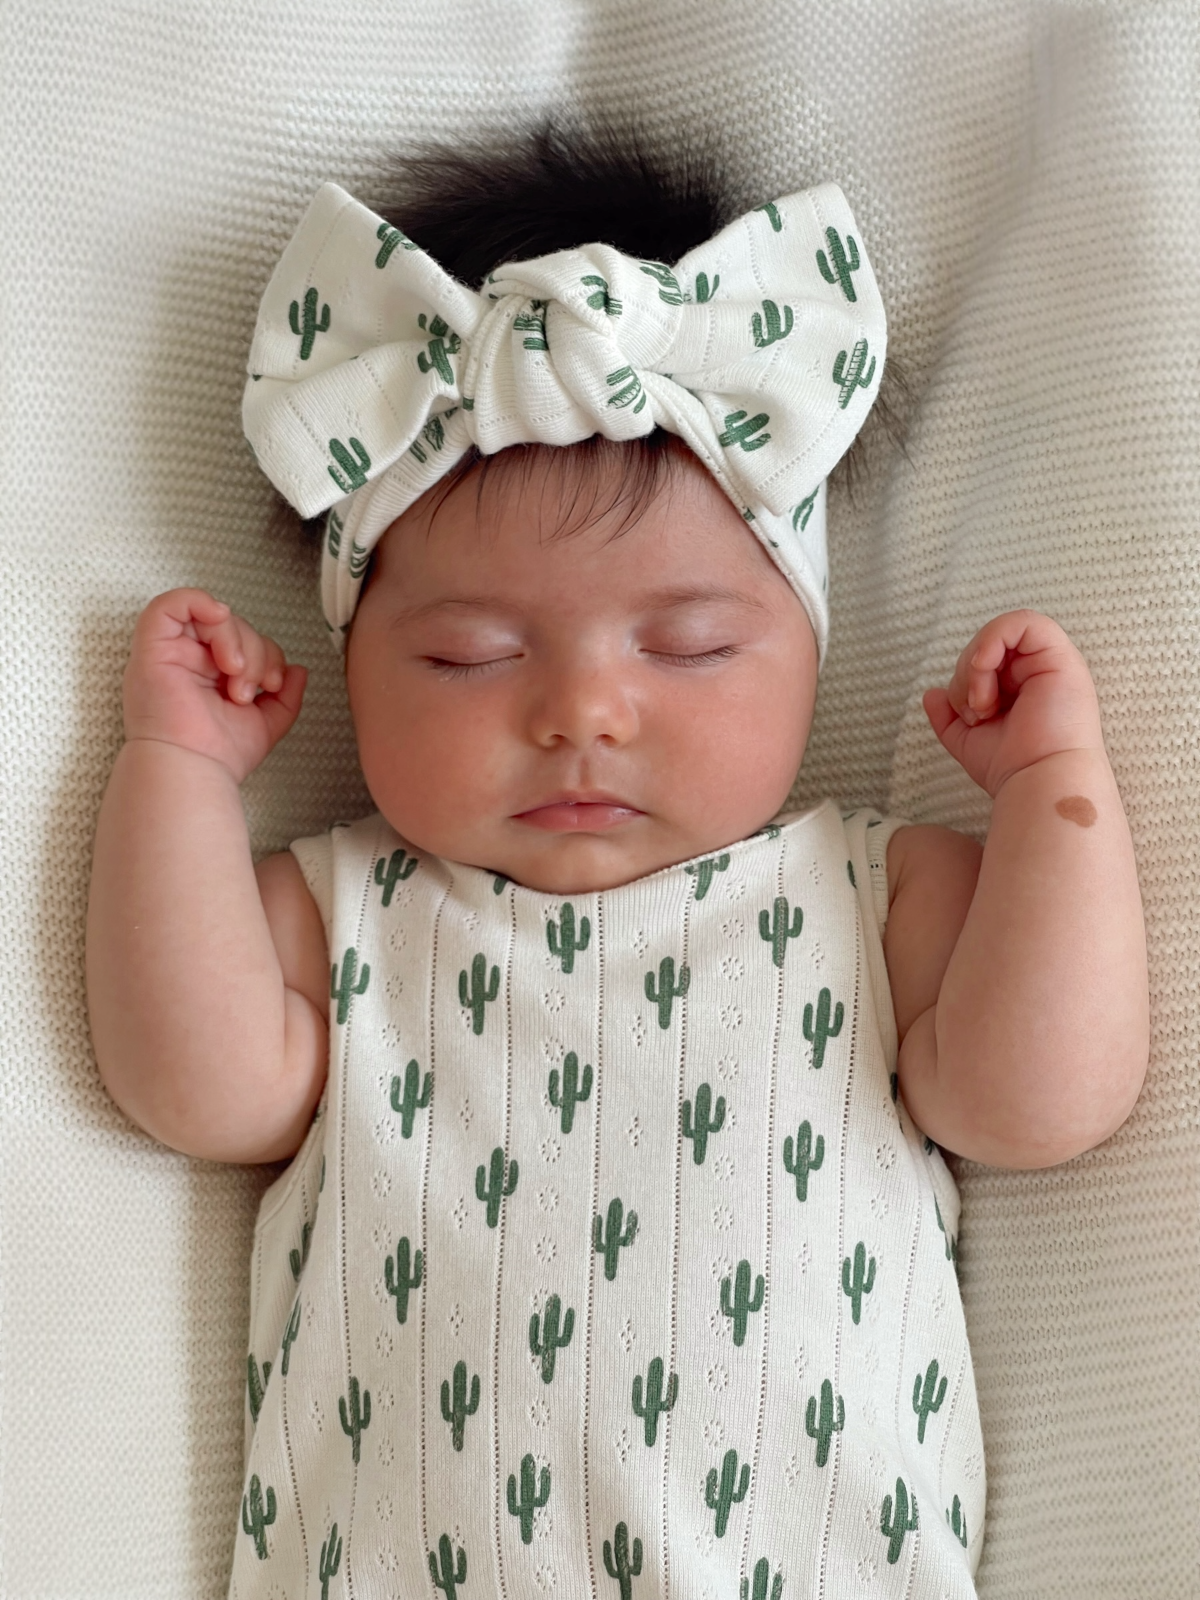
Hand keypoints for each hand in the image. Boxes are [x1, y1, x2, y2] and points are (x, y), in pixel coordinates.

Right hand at [122, 588, 306, 783]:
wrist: (193, 770)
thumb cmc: (219, 755)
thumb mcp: (266, 723)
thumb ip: (285, 697)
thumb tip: (298, 671)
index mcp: (211, 676)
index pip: (245, 642)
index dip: (268, 654)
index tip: (273, 685)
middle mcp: (188, 661)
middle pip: (233, 626)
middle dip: (255, 651)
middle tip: (250, 688)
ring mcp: (169, 654)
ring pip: (210, 616)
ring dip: (236, 640)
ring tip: (235, 678)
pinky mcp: (152, 649)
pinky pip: (170, 604)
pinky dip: (200, 602)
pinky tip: (220, 620)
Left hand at [922, 610, 1104, 797]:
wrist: (1039, 781)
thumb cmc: (1012, 768)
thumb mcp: (968, 740)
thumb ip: (949, 716)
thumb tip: (931, 693)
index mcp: (1022, 687)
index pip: (983, 660)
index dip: (964, 679)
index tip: (970, 715)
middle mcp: (1039, 671)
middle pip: (986, 645)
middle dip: (966, 676)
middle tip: (976, 713)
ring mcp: (1052, 662)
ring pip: (999, 632)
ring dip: (976, 666)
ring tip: (984, 705)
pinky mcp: (1061, 656)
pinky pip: (1022, 622)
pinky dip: (992, 641)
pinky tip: (984, 671)